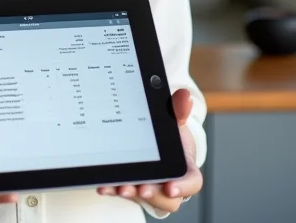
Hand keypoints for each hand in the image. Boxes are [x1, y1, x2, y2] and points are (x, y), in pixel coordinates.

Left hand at [96, 88, 202, 213]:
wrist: (160, 139)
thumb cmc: (171, 134)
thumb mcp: (175, 119)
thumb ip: (179, 109)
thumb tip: (184, 97)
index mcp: (186, 168)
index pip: (191, 182)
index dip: (183, 187)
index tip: (170, 186)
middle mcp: (171, 183)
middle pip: (168, 198)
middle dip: (153, 194)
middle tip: (140, 187)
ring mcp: (152, 188)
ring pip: (146, 199)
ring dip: (132, 193)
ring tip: (120, 187)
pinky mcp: (135, 188)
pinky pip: (126, 192)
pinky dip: (114, 189)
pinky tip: (104, 184)